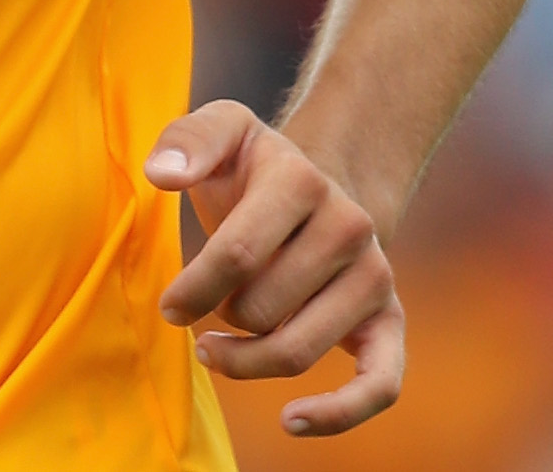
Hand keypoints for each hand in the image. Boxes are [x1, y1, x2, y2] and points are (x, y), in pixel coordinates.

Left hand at [146, 100, 403, 435]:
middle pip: (260, 310)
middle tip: (205, 309)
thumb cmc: (254, 168)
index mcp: (301, 179)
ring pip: (298, 351)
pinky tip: (291, 420)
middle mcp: (350, 227)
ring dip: (245, 362)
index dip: (192, 289)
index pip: (237, 253)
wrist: (321, 184)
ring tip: (219, 349)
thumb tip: (162, 174)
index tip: (169, 307)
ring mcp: (375, 277)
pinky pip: (380, 384)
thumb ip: (187, 142)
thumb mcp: (221, 131)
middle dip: (219, 318)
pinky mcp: (390, 321)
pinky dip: (338, 413)